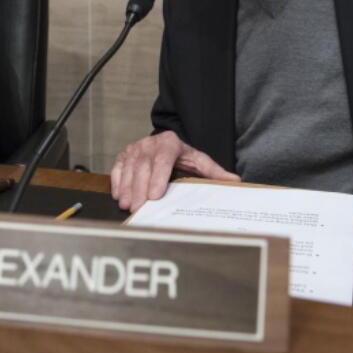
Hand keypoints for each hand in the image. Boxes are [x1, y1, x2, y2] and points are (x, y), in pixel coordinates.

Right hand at [109, 130, 238, 211]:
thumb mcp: (200, 162)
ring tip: (128, 206)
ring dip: (127, 188)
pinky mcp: (124, 155)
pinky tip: (119, 196)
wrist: (167, 145)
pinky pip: (117, 168)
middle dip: (139, 189)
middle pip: (143, 166)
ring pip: (128, 168)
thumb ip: (215, 173)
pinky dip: (117, 182)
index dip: (158, 178)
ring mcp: (135, 148)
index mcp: (170, 143)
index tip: (155, 196)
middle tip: (139, 209)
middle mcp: (150, 143)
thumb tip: (235, 182)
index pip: (163, 160)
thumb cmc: (184, 157)